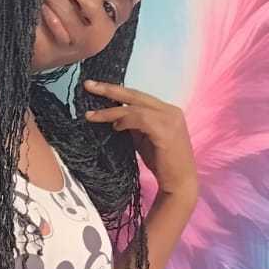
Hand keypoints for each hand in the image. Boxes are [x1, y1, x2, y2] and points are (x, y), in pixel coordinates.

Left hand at [82, 79, 198, 197]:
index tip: (97, 88)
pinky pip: (140, 119)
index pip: (138, 96)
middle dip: (109, 89)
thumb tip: (113, 117)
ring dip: (110, 111)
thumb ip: (133, 125)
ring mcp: (170, 119)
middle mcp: (171, 111)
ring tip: (91, 115)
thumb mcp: (144, 139)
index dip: (117, 91)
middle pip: (135, 94)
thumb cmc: (162, 163)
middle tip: (88, 85)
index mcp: (167, 110)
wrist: (179, 184)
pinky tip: (114, 127)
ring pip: (134, 107)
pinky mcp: (166, 131)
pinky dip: (125, 120)